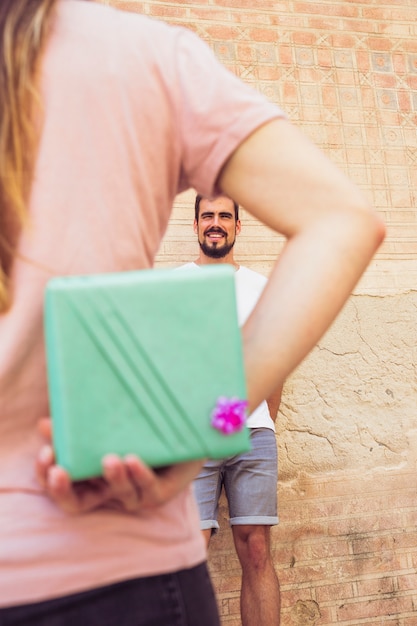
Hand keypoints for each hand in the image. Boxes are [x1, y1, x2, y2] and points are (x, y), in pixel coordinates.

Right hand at [36, 418, 203, 514]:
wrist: (185, 431)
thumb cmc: (139, 429)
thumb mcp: (107, 426)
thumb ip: (79, 426)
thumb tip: (44, 424)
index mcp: (90, 476)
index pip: (59, 485)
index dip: (47, 475)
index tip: (45, 453)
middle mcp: (108, 490)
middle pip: (76, 504)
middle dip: (63, 490)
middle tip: (59, 471)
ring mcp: (134, 494)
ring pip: (119, 495)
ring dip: (113, 478)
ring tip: (110, 458)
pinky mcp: (159, 493)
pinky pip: (148, 490)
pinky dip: (140, 475)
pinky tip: (133, 459)